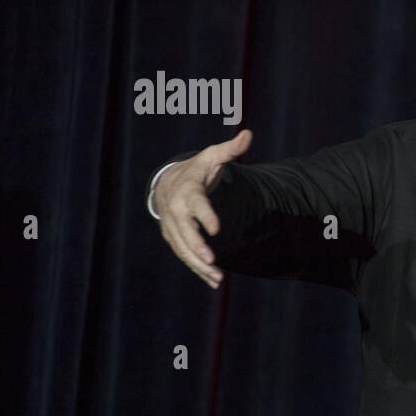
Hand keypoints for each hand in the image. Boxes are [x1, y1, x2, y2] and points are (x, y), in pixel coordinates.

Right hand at [155, 129, 252, 287]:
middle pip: (185, 232)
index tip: (216, 228)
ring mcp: (172, 226)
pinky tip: (213, 281)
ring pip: (183, 248)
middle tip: (212, 261)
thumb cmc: (196, 170)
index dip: (205, 216)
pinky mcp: (173, 238)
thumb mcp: (211, 157)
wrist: (167, 183)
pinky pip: (183, 255)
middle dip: (197, 247)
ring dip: (199, 264)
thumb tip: (248, 134)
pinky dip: (196, 268)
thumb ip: (230, 150)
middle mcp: (176, 211)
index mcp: (187, 191)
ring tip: (218, 278)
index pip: (196, 204)